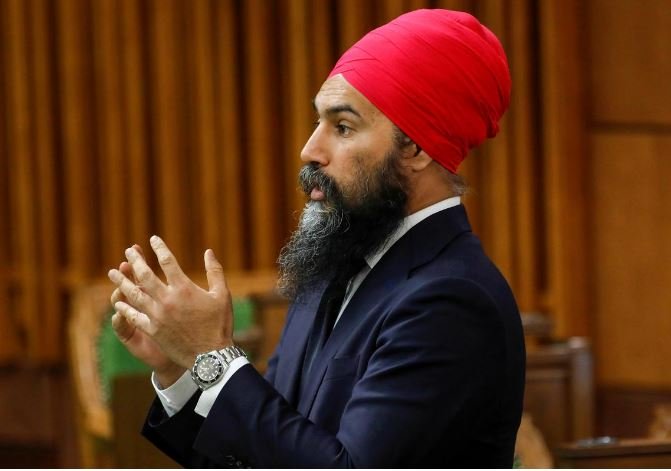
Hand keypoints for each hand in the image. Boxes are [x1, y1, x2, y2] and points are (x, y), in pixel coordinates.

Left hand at [108, 235, 233, 369]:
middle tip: (128, 251)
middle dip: (135, 261)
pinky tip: (118, 302)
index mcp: (184, 288)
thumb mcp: (222, 294)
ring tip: (113, 272)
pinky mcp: (153, 330)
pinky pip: (134, 317)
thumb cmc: (219, 324)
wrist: (211, 356)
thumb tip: (208, 252)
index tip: (153, 239)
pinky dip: (125, 308)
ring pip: (135, 294)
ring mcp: (158, 315)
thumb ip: (214, 271)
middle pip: (145, 275)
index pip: (168, 262)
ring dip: (122, 282)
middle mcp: (168, 299)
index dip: (159, 248)